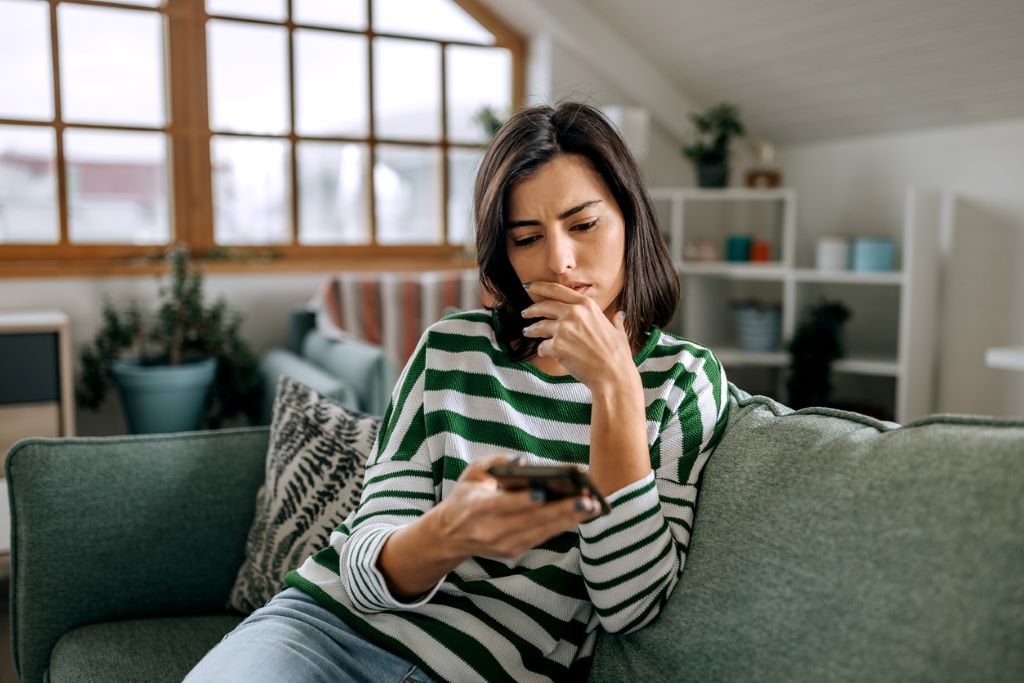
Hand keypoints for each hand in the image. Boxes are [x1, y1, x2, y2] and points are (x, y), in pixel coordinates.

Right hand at [433, 454, 600, 560]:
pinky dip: (562, 526)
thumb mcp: (473, 472)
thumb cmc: (467, 496)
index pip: (503, 506)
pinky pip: (542, 538)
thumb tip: (524, 460)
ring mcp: (503, 545)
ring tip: (592, 506)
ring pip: (541, 532)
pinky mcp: (514, 552)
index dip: (523, 501)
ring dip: (569, 520)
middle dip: (561, 511)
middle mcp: (490, 531)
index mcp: (476, 509)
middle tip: (587, 500)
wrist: (450, 535)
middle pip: (531, 521)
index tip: (543, 492)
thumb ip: (497, 462)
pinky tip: (580, 514)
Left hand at [521, 281, 634, 388]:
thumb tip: (619, 315)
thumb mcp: (618, 332)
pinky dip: (542, 350)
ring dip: (531, 329)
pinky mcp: (557, 346)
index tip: (530, 286)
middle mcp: (574, 313)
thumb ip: (615, 321)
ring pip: (539, 326)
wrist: (613, 375)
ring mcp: (564, 329)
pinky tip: (544, 352)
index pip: (558, 290)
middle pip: (544, 306)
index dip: (541, 287)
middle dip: (531, 309)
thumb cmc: (617, 355)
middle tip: (525, 312)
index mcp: (587, 305)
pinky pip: (542, 346)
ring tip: (527, 332)